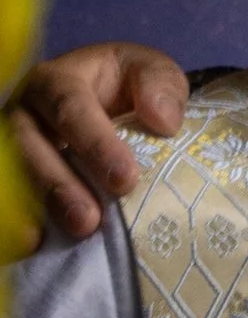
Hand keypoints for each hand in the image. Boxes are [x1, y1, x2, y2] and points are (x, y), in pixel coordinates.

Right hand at [7, 41, 189, 241]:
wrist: (109, 102)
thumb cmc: (129, 87)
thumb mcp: (151, 72)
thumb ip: (160, 84)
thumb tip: (162, 120)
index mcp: (56, 81)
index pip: (69, 107)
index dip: (94, 143)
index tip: (125, 179)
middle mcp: (25, 113)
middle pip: (27, 146)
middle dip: (57, 185)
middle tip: (89, 220)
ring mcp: (11, 147)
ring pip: (12, 175)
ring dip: (40, 208)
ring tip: (72, 235)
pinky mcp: (12, 177)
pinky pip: (9, 198)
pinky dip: (18, 221)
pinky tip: (35, 245)